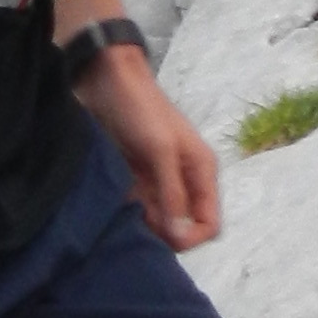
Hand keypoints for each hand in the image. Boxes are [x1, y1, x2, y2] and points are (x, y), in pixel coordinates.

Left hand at [81, 54, 222, 251]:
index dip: (192, 237)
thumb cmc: (141, 109)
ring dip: (144, 224)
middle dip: (165, 234)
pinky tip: (114, 208)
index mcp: (201, 171)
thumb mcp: (161, 150)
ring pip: (158, 221)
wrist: (107, 80)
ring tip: (124, 215)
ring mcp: (158, 181)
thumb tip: (181, 236)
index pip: (210, 223)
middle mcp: (183, 180)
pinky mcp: (134, 179)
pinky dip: (128, 213)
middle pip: (183, 226)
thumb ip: (173, 192)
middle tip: (138, 225)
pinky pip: (138, 209)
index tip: (166, 238)